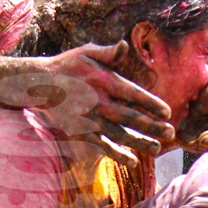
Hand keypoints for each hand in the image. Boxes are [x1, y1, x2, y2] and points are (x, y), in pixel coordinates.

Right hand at [22, 42, 174, 164]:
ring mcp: (89, 119)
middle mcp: (99, 102)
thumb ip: (108, 52)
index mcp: (104, 81)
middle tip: (171, 133)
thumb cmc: (65, 66)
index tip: (167, 112)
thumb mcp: (86, 52)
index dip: (152, 104)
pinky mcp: (79, 132)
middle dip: (153, 126)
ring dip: (140, 142)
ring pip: (120, 134)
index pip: (134, 94)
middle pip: (131, 117)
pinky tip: (131, 161)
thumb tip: (124, 45)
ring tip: (157, 149)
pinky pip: (101, 145)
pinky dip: (117, 154)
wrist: (37, 84)